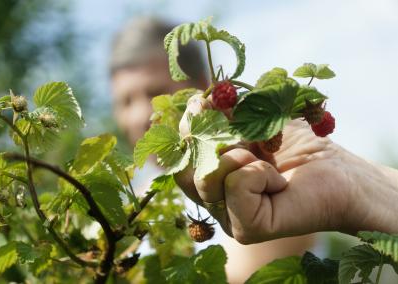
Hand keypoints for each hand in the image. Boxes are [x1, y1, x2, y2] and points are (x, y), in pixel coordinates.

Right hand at [175, 99, 397, 243]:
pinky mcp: (246, 228)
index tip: (203, 102)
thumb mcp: (252, 121)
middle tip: (242, 132)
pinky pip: (236, 185)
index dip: (188, 126)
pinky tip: (278, 181)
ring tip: (266, 159)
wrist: (339, 172)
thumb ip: (221, 115)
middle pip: (184, 169)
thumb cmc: (297, 146)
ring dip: (239, 155)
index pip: (179, 156)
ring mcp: (227, 217)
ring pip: (206, 178)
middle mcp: (214, 199)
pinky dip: (259, 172)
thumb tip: (195, 103)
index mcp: (213, 176)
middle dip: (210, 137)